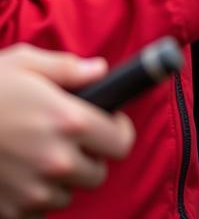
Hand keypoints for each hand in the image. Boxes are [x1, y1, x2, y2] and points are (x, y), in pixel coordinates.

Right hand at [0, 45, 135, 217]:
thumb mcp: (24, 62)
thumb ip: (68, 68)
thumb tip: (100, 70)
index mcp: (69, 120)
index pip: (121, 142)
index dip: (117, 130)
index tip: (108, 124)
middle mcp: (56, 160)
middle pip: (97, 173)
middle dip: (90, 157)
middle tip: (72, 140)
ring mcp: (32, 191)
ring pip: (68, 194)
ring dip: (61, 179)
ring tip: (41, 156)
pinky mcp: (10, 211)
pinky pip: (38, 212)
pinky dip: (34, 198)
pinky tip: (21, 175)